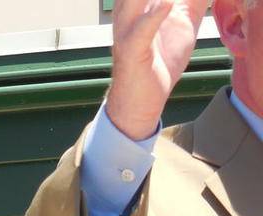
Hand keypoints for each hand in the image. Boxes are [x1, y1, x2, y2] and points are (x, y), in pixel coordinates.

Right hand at [106, 0, 209, 139]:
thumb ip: (193, 0)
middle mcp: (128, 12)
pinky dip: (153, 17)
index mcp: (137, 1)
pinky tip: (168, 5)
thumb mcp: (183, 20)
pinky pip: (140, 32)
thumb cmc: (158, 60)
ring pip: (134, 1)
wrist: (139, 101)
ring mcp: (127, 31)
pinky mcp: (131, 52)